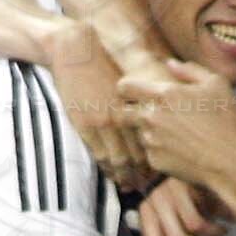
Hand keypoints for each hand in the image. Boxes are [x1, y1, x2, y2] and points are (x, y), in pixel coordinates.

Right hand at [49, 17, 149, 191]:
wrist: (76, 50)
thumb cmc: (103, 65)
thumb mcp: (128, 85)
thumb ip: (138, 106)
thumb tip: (150, 127)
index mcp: (138, 105)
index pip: (152, 140)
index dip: (157, 158)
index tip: (159, 170)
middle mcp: (125, 115)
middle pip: (140, 153)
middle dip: (144, 173)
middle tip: (146, 185)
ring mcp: (104, 122)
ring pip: (120, 159)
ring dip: (126, 176)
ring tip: (129, 185)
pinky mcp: (85, 125)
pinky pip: (100, 155)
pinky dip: (107, 169)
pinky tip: (111, 175)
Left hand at [124, 62, 235, 188]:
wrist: (231, 161)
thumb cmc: (226, 120)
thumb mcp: (217, 84)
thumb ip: (190, 70)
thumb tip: (170, 64)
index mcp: (163, 94)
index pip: (124, 87)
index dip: (126, 88)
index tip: (133, 93)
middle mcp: (151, 117)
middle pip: (122, 112)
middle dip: (131, 111)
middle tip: (148, 114)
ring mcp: (152, 141)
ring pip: (139, 133)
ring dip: (150, 131)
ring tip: (174, 134)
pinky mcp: (156, 162)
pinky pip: (151, 153)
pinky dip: (161, 150)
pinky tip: (181, 150)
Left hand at [136, 177, 230, 235]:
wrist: (186, 156)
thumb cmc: (179, 197)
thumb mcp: (171, 224)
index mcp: (146, 213)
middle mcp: (155, 201)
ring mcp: (171, 191)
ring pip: (194, 228)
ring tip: (221, 234)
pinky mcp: (189, 182)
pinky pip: (209, 210)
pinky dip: (220, 221)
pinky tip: (226, 219)